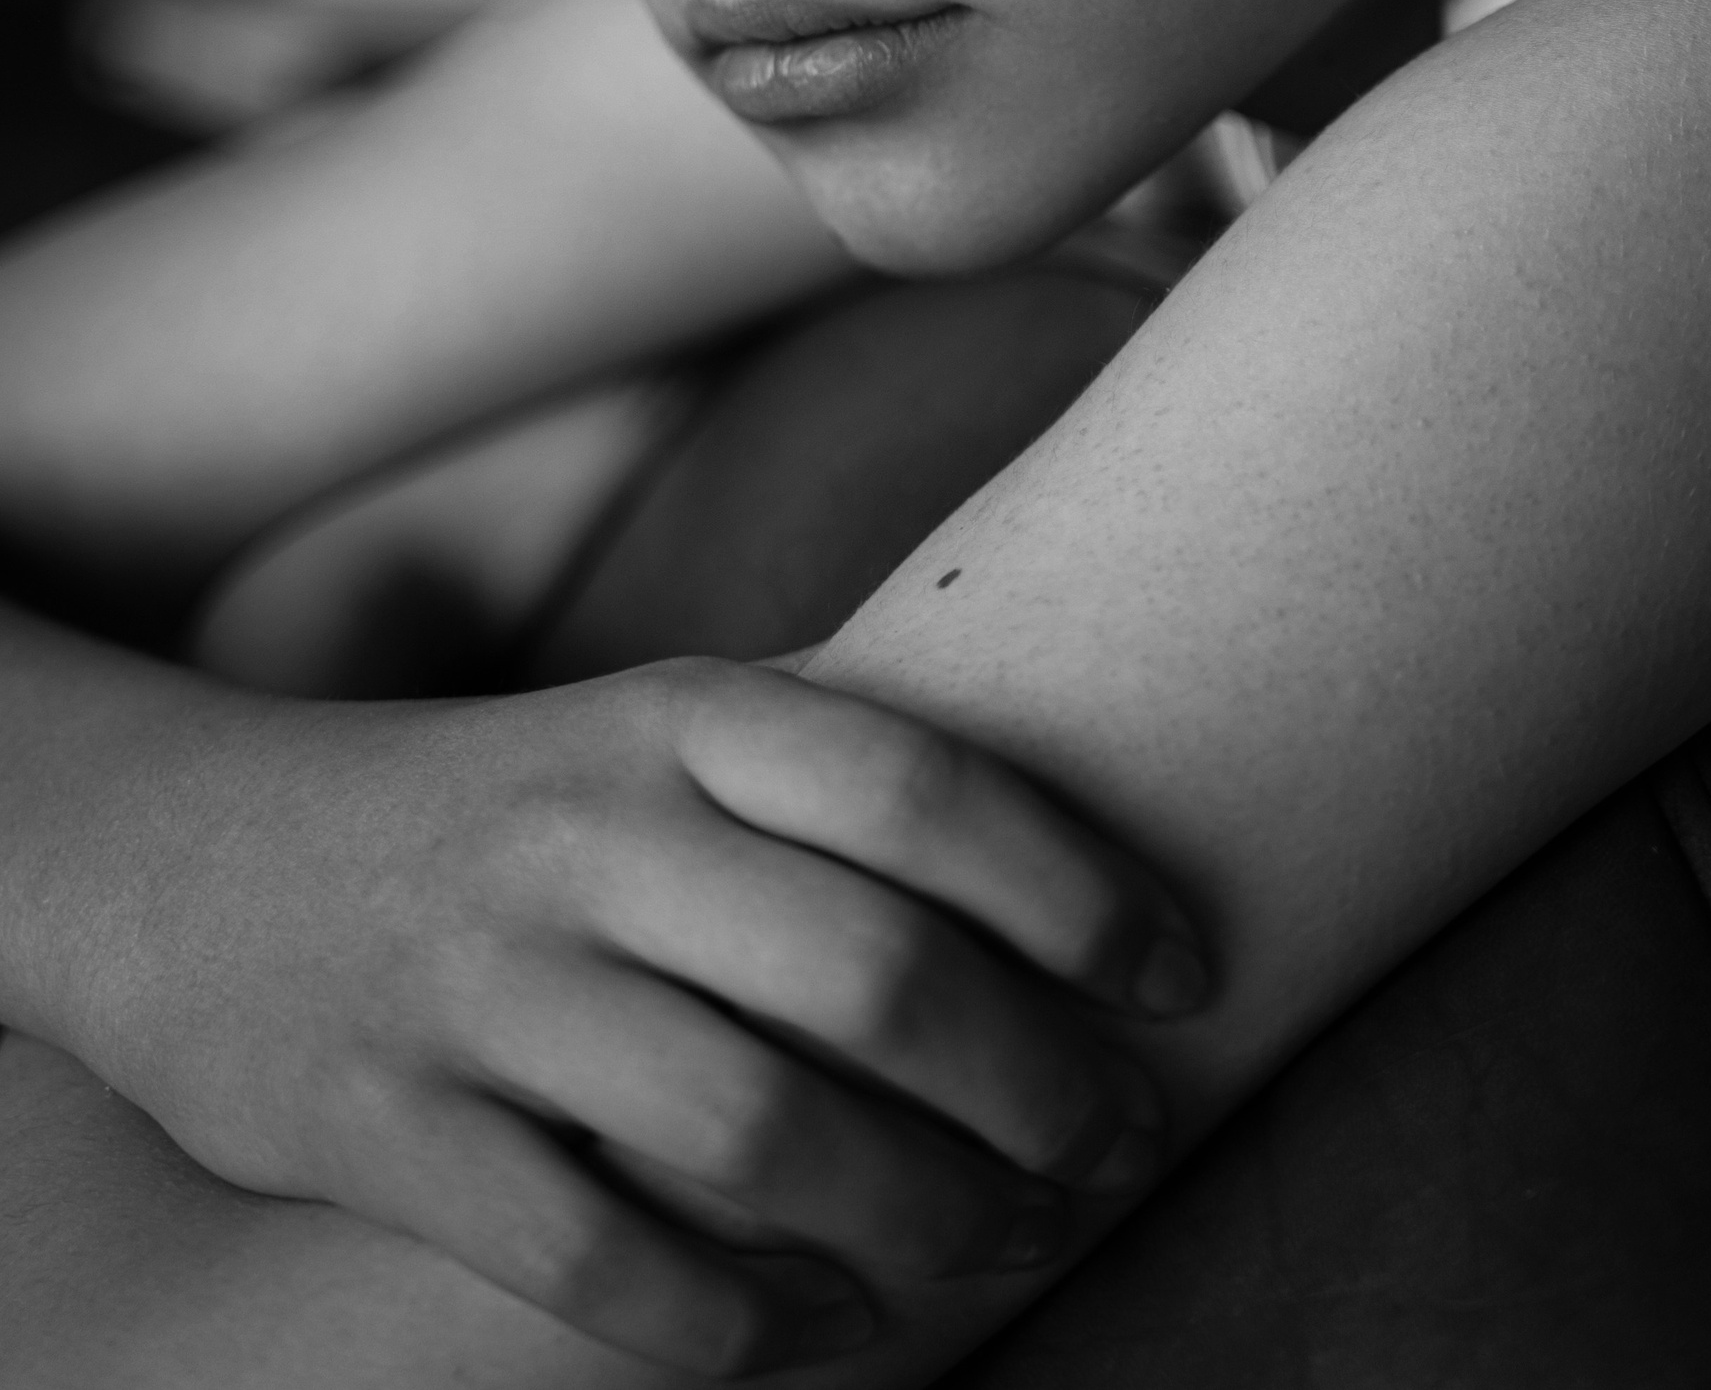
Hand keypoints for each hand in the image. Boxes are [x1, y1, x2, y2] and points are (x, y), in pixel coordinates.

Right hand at [81, 660, 1207, 1373]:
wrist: (194, 859)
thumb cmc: (503, 810)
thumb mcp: (647, 735)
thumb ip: (824, 785)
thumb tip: (1083, 876)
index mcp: (671, 721)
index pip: (920, 786)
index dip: (1079, 889)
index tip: (1180, 979)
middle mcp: (584, 835)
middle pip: (870, 973)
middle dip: (1036, 1084)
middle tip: (1118, 1144)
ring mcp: (477, 984)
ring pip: (756, 1132)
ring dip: (922, 1217)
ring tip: (1009, 1241)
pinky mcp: (384, 1125)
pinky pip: (598, 1262)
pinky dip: (741, 1321)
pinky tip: (822, 1327)